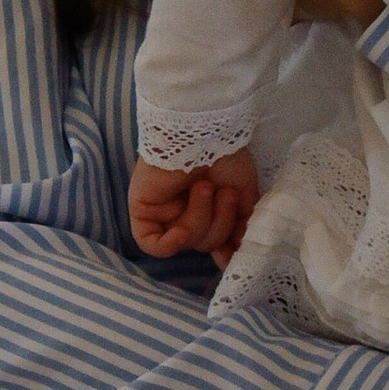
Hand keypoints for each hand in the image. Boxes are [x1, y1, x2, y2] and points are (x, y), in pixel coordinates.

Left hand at [129, 151, 258, 265]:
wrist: (206, 133)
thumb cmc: (228, 156)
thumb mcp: (245, 196)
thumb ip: (241, 228)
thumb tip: (233, 256)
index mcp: (211, 210)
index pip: (216, 245)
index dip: (227, 253)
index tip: (234, 250)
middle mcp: (187, 213)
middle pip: (205, 243)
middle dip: (220, 222)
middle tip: (222, 191)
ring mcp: (164, 214)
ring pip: (187, 242)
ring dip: (202, 217)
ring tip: (204, 186)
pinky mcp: (143, 211)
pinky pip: (153, 245)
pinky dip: (170, 244)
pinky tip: (181, 231)